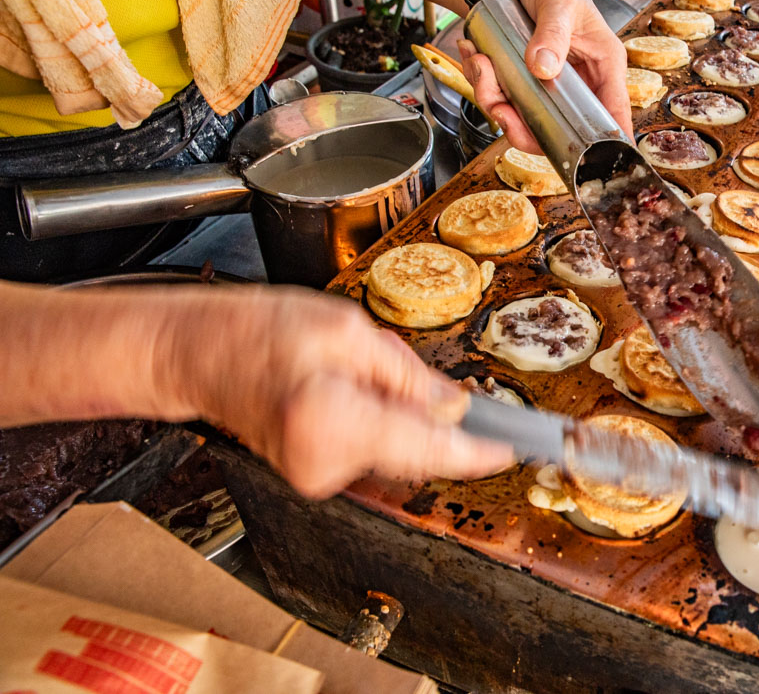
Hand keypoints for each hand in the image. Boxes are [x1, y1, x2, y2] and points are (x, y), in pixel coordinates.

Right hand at [155, 287, 513, 497]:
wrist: (196, 353)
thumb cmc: (255, 331)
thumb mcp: (345, 330)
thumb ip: (408, 374)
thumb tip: (455, 406)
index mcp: (333, 421)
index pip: (428, 450)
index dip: (477, 452)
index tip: (512, 449)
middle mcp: (324, 462)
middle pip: (415, 450)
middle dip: (427, 412)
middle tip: (393, 367)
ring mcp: (317, 476)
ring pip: (396, 449)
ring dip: (398, 412)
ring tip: (351, 370)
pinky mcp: (315, 475)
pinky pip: (372, 450)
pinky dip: (377, 421)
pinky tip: (345, 391)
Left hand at [458, 0, 631, 153]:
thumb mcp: (559, 1)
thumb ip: (553, 31)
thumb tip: (544, 68)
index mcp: (604, 69)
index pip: (614, 116)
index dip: (606, 146)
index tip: (585, 162)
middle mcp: (579, 87)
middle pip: (562, 133)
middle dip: (525, 129)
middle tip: (501, 109)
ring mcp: (548, 91)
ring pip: (525, 123)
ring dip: (494, 102)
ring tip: (480, 66)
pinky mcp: (522, 88)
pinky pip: (502, 103)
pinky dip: (482, 85)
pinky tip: (474, 57)